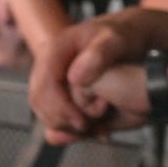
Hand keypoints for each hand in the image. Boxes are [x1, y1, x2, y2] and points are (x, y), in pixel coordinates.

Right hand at [33, 11, 153, 143]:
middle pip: (39, 101)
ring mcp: (50, 77)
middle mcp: (47, 64)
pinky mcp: (58, 89)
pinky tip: (92, 130)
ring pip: (44, 109)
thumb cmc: (123, 36)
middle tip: (88, 130)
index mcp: (55, 50)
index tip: (82, 123)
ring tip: (92, 131)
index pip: (44, 86)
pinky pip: (54, 111)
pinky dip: (69, 125)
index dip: (60, 108)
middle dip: (61, 120)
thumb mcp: (118, 40)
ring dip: (64, 126)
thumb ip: (101, 54)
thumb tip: (74, 78)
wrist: (127, 36)